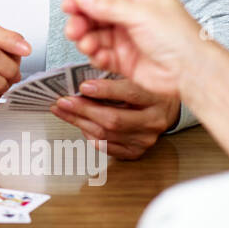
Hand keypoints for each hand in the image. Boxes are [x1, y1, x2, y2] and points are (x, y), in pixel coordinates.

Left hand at [51, 78, 180, 159]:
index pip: (130, 94)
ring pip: (106, 134)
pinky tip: (79, 123)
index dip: (104, 90)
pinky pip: (106, 146)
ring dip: (79, 122)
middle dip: (83, 110)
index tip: (82, 86)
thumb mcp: (136, 76)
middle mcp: (153, 121)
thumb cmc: (145, 89)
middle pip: (113, 119)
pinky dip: (89, 135)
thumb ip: (114, 76)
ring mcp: (145, 139)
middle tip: (62, 101)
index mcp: (156, 97)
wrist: (166, 109)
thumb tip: (83, 80)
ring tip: (63, 111)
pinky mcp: (136, 151)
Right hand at [61, 0, 205, 97]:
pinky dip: (95, 55)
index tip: (68, 6)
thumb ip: (107, 5)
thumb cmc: (179, 38)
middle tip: (74, 30)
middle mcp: (131, 14)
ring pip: (94, 34)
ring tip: (87, 45)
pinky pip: (100, 53)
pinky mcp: (123, 58)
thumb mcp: (140, 13)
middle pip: (93, 13)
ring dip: (86, 40)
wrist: (191, 72)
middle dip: (81, 22)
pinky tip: (99, 57)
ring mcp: (126, 37)